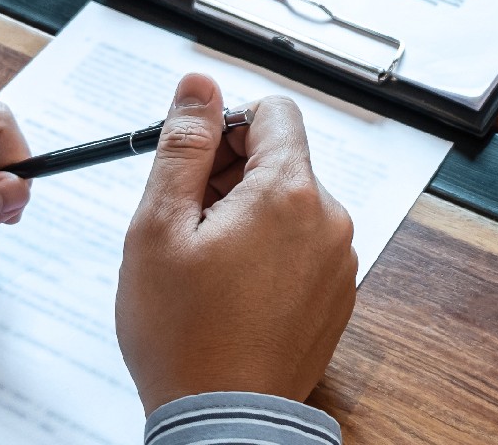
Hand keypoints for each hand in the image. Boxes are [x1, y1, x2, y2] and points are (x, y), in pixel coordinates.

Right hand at [118, 73, 355, 413]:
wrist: (222, 421)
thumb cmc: (182, 334)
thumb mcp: (159, 227)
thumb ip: (183, 146)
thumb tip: (199, 86)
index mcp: (289, 193)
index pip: (274, 113)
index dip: (227, 126)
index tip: (195, 161)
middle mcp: (329, 220)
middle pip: (282, 159)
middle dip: (231, 175)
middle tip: (186, 222)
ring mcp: (339, 261)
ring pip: (291, 205)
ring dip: (248, 215)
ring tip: (205, 264)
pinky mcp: (337, 294)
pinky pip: (303, 247)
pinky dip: (269, 253)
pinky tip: (232, 291)